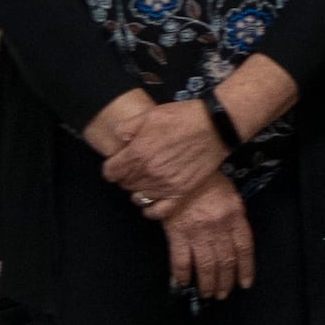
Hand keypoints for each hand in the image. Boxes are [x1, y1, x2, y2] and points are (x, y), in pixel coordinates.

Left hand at [100, 95, 227, 214]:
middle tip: (133, 167)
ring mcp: (164, 185)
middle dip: (124, 176)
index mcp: (137, 154)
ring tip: (144, 179)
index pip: (110, 171)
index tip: (116, 162)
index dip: (111, 166)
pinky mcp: (180, 193)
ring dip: (137, 188)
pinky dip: (151, 209)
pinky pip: (159, 210)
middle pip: (124, 184)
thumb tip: (119, 140)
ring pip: (139, 196)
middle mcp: (148, 173)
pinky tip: (150, 202)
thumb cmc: (183, 118)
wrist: (214, 127)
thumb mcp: (149, 114)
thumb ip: (126, 128)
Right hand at [161, 178, 255, 298]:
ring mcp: (197, 232)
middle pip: (226, 261)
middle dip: (225, 281)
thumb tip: (236, 236)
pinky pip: (181, 260)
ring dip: (207, 283)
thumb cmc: (205, 178)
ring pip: (206, 265)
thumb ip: (234, 215)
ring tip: (208, 293)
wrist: (178, 170)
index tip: (244, 283)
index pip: (245, 248)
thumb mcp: (229, 192)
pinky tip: (183, 283)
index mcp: (234, 215)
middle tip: (223, 293)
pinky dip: (182, 274)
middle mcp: (218, 227)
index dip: (245, 269)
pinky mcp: (177, 233)